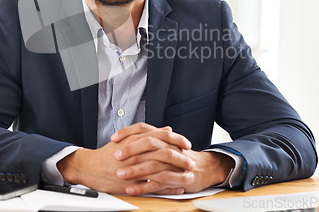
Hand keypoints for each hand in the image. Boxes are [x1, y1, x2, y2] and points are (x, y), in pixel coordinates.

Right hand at [57, 123, 194, 193]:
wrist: (90, 168)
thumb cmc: (109, 154)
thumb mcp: (128, 138)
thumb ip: (148, 133)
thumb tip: (168, 129)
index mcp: (135, 140)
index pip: (161, 137)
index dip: (176, 140)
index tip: (187, 143)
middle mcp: (135, 153)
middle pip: (163, 153)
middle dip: (180, 157)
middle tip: (191, 160)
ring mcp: (134, 169)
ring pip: (160, 170)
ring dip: (176, 173)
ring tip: (188, 174)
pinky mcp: (132, 183)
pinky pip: (152, 186)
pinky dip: (167, 187)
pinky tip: (177, 187)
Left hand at [112, 123, 234, 194]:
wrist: (204, 168)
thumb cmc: (180, 156)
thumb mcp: (165, 144)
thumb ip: (149, 139)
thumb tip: (128, 136)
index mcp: (163, 137)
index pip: (144, 129)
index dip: (128, 132)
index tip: (114, 138)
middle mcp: (168, 147)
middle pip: (148, 144)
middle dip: (130, 150)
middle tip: (116, 156)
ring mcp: (172, 163)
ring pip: (152, 164)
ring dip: (134, 170)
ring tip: (120, 174)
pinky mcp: (175, 179)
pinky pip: (157, 183)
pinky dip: (143, 186)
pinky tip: (131, 189)